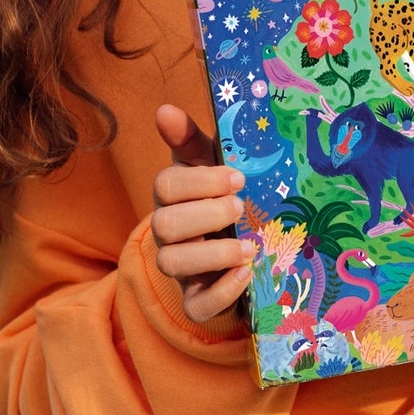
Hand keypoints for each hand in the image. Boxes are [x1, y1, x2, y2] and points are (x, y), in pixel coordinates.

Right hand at [151, 104, 252, 324]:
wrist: (243, 251)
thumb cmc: (223, 200)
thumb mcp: (212, 166)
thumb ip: (191, 140)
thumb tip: (164, 109)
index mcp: (173, 197)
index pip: (166, 186)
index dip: (200, 181)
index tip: (238, 177)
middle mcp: (169, 233)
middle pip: (165, 225)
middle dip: (205, 214)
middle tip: (240, 207)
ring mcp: (180, 269)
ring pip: (173, 264)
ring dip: (213, 254)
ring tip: (249, 247)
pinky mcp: (197, 300)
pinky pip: (195, 305)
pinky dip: (221, 291)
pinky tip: (246, 274)